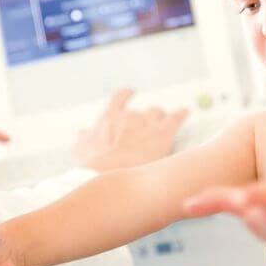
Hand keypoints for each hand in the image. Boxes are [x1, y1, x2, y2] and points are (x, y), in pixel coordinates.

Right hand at [72, 88, 187, 171]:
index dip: (126, 95)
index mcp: (109, 118)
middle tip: (148, 126)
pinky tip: (184, 112)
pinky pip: (176, 117)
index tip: (130, 92)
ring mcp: (147, 123)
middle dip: (146, 118)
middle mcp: (129, 116)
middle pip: (143, 112)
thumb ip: (83, 139)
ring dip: (161, 118)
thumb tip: (82, 133)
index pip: (119, 99)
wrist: (109, 173)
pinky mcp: (163, 133)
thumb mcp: (80, 149)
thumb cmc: (93, 164)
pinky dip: (181, 114)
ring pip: (159, 114)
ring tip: (165, 124)